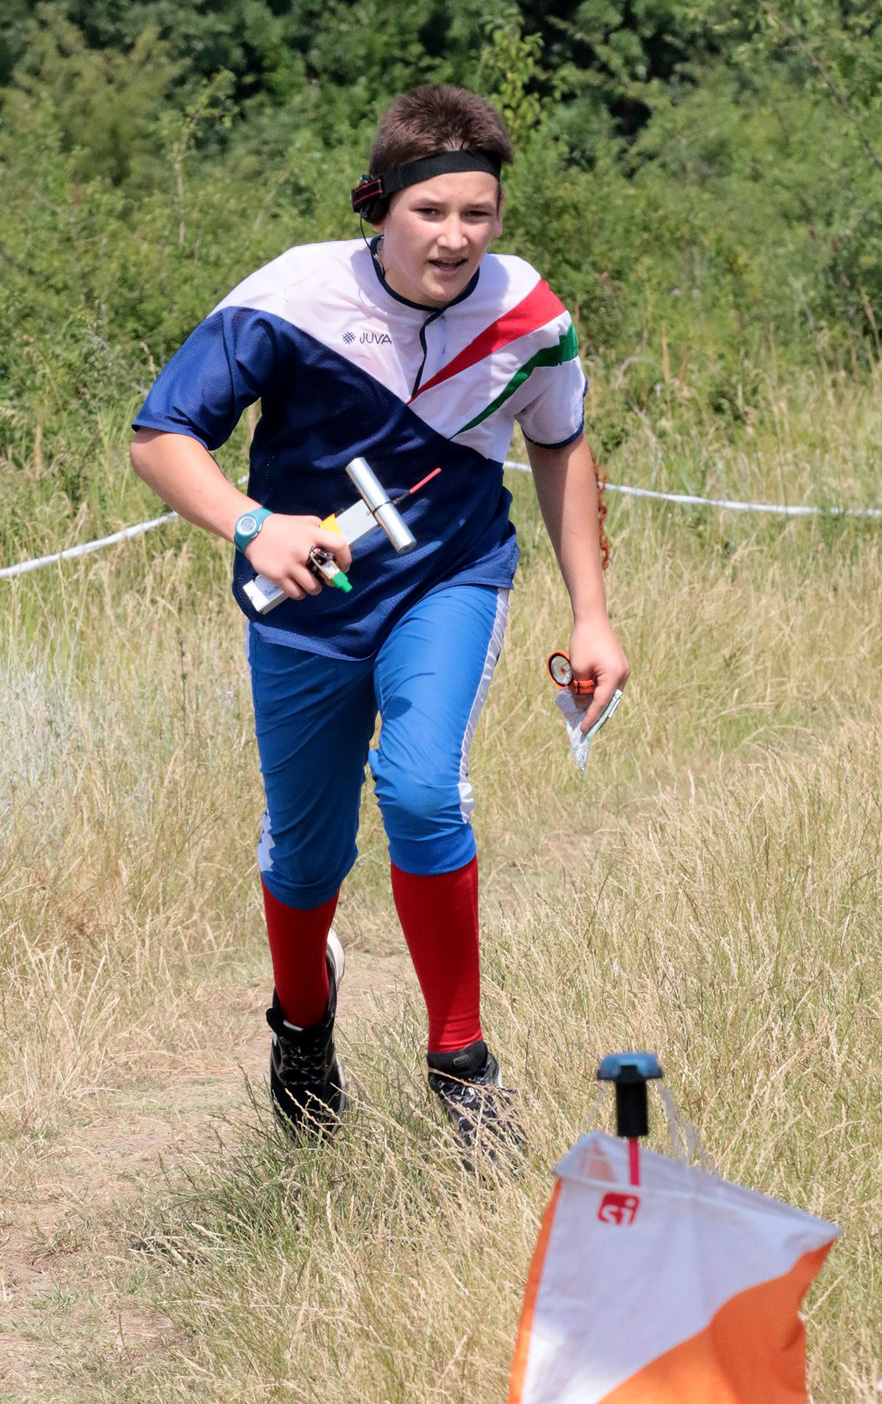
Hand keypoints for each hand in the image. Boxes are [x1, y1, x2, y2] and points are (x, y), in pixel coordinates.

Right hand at [244, 514, 351, 600]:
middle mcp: (303, 550)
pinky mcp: (278, 576)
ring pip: (313, 588)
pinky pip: (296, 593)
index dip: (346, 558)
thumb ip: (320, 529)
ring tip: (310, 583)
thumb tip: (336, 542)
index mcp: (312, 534)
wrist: (253, 531)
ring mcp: (290, 565)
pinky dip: (299, 593)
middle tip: (327, 579)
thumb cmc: (282, 526)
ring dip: (314, 588)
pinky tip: (297, 587)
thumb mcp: (304, 521)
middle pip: (327, 574)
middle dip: (331, 580)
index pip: (339, 546)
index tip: (344, 566)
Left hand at [568, 617, 629, 732]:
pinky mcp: (618, 666)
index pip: (601, 703)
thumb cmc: (584, 642)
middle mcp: (622, 675)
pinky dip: (599, 693)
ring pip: (609, 694)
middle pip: (609, 702)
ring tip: (583, 714)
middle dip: (596, 714)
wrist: (592, 618)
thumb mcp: (578, 669)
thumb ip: (580, 689)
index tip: (583, 730)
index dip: (591, 718)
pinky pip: (609, 685)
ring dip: (596, 703)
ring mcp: (622, 670)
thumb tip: (581, 704)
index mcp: (614, 676)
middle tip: (583, 727)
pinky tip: (587, 698)